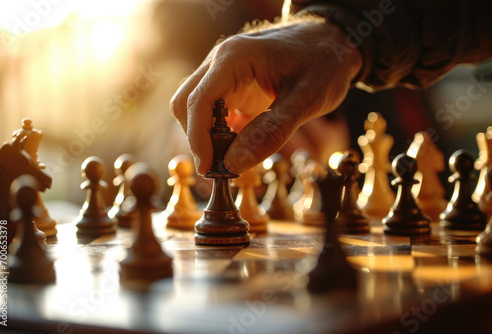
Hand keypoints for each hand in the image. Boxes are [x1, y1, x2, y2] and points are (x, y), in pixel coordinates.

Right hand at [170, 19, 361, 173]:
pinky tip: (239, 148)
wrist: (333, 39)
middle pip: (187, 104)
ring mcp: (223, 74)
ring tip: (232, 160)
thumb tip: (234, 163)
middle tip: (222, 168)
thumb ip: (272, 131)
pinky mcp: (231, 87)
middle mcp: (221, 62)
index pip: (199, 100)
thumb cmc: (324, 61)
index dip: (198, 138)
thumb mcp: (308, 98)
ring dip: (206, 137)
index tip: (208, 168)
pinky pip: (212, 112)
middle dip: (198, 139)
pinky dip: (218, 134)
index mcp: (235, 57)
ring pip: (194, 109)